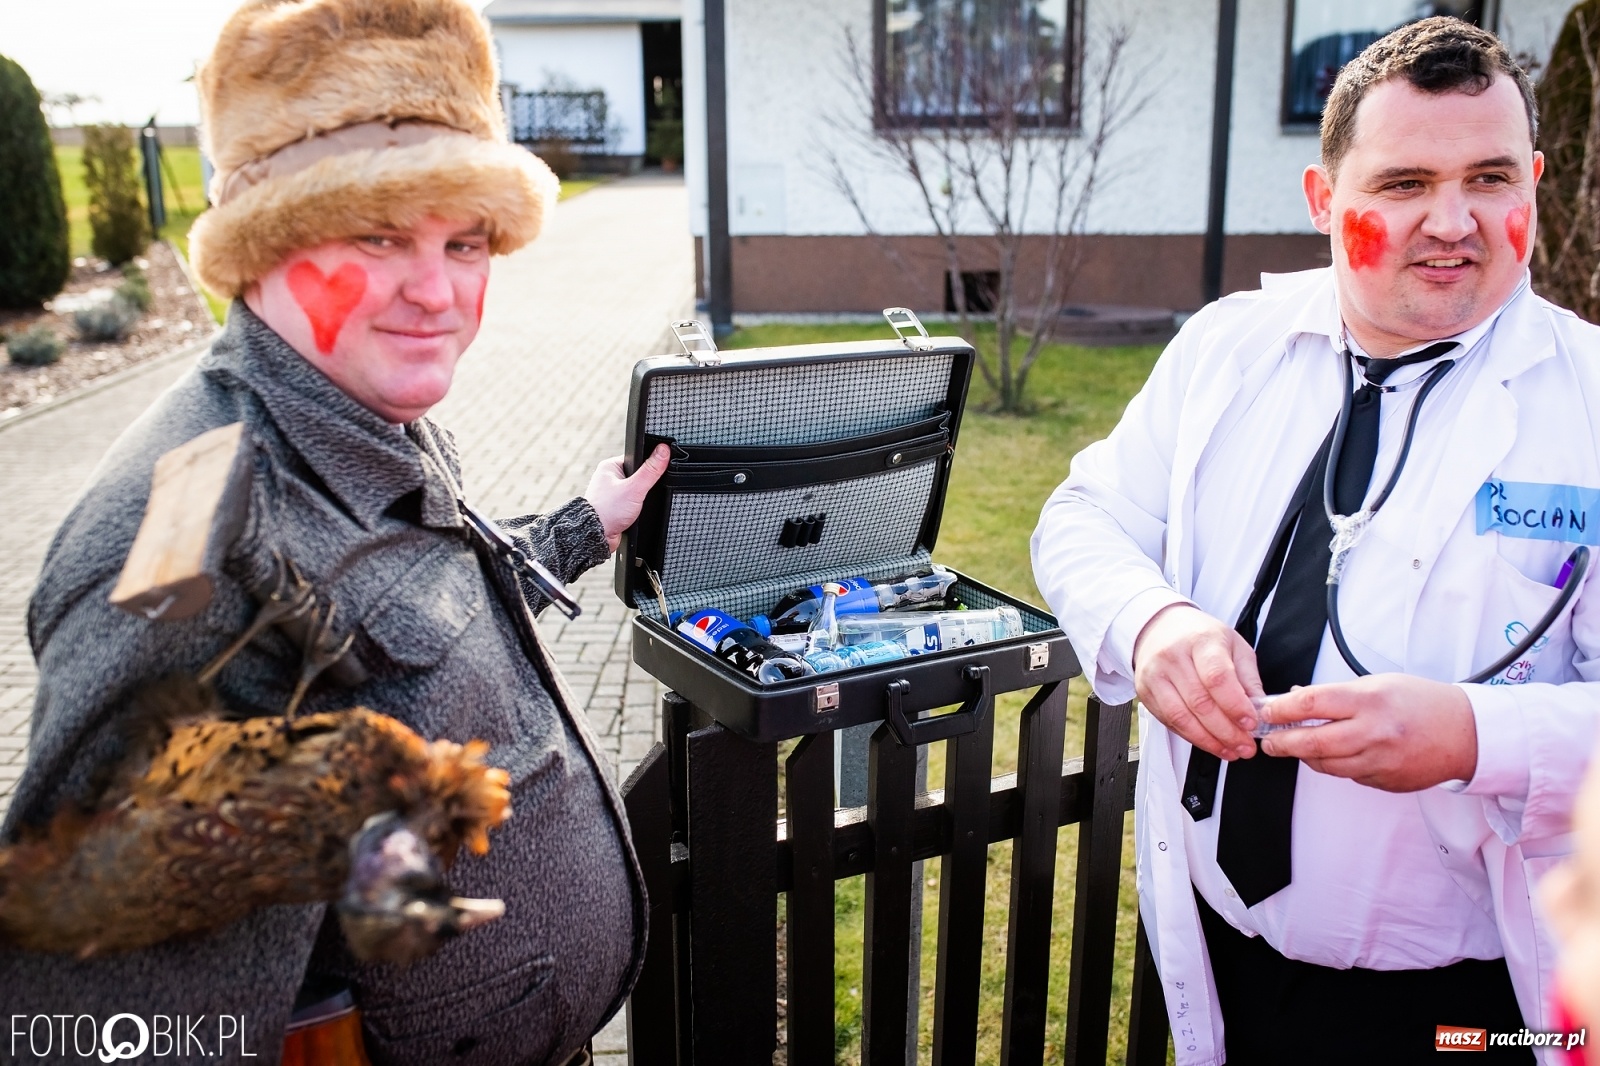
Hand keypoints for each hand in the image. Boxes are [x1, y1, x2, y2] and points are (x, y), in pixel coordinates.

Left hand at [584, 444, 670, 552]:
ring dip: (639, 499)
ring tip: (634, 506)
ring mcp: (610, 493)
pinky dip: (634, 509)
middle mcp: (608, 478)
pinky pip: (630, 503)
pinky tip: (633, 513)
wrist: (596, 536)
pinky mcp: (614, 506)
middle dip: (643, 487)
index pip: (636, 459)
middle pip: (637, 476)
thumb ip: (651, 470)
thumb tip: (663, 451)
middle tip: (640, 495)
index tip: (653, 476)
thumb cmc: (607, 511)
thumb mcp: (635, 488)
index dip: (648, 467)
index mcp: (610, 466)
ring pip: (635, 492)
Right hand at [1132, 603, 1262, 760]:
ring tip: (1230, 750)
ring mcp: (1155, 674)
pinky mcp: (1145, 691)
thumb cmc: (1200, 637)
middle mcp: (1173, 656)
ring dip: (1209, 740)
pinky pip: (1169, 721)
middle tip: (1246, 746)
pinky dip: (1192, 737)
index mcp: (1200, 640)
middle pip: (1200, 702)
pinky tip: (1210, 743)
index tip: (1251, 723)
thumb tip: (1261, 710)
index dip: (1235, 705)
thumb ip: (1248, 678)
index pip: (1217, 677)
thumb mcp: (1233, 645)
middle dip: (1226, 731)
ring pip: (1181, 717)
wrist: (1159, 627)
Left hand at [1258, 674, 1477, 791]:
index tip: (1265, 712)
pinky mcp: (1385, 781)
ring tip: (1293, 748)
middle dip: (1281, 743)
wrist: (1466, 733)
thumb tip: (1295, 697)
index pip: (1311, 704)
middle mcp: (1373, 732)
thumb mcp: (1377, 683)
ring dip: (1304, 757)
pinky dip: (1335, 765)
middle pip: (1312, 742)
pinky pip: (1349, 775)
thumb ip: (1335, 694)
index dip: (1280, 709)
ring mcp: (1380, 760)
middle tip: (1267, 742)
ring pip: (1326, 764)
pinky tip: (1335, 755)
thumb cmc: (1421, 701)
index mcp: (1369, 700)